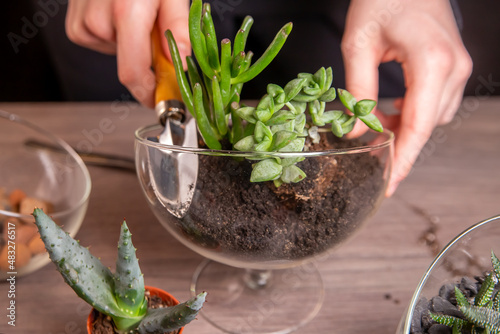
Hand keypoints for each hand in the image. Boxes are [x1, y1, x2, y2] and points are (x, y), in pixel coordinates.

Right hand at [65, 0, 190, 107]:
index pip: (133, 73)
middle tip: (157, 36)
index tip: (163, 101)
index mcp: (126, 12)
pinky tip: (119, 15)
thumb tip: (180, 63)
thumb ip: (178, 28)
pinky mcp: (75, 24)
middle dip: (148, 62)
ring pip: (117, 55)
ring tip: (137, 14)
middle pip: (128, 66)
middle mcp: (98, 20)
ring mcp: (83, 22)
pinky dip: (116, 36)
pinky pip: (103, 44)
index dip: (149, 94)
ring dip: (133, 45)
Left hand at [341, 0, 471, 195]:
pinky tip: (390, 109)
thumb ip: (357, 90)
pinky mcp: (452, 64)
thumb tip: (354, 130)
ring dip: (404, 127)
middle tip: (369, 154)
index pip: (419, 126)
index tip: (390, 184)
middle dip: (399, 144)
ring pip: (433, 117)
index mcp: (432, 63)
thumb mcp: (358, 45)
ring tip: (375, 126)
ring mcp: (458, 66)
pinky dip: (412, 113)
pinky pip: (435, 102)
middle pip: (427, 126)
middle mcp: (453, 68)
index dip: (404, 159)